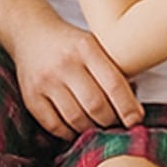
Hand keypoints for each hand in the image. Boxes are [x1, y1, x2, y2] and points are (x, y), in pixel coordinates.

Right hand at [10, 13, 142, 137]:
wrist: (31, 34)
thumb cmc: (71, 43)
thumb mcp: (94, 44)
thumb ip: (110, 68)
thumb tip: (132, 104)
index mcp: (87, 48)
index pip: (113, 82)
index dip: (127, 105)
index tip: (136, 119)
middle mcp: (66, 64)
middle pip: (94, 104)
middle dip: (110, 120)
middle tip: (118, 125)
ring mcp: (46, 82)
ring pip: (75, 117)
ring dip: (91, 129)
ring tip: (100, 127)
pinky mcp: (31, 97)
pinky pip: (53, 125)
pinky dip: (69, 133)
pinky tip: (78, 130)